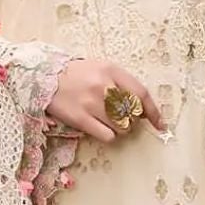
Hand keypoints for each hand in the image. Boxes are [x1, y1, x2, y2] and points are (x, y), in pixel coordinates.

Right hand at [46, 57, 164, 144]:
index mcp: (111, 70)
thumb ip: (121, 83)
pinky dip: (109, 135)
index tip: (159, 124)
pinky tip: (101, 128)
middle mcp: (104, 86)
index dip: (153, 111)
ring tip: (110, 122)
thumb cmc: (76, 74)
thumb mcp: (101, 68)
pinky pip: (107, 135)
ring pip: (122, 127)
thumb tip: (141, 107)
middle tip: (124, 118)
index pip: (141, 93)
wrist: (44, 77)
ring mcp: (91, 103)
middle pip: (133, 113)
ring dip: (121, 129)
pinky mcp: (80, 119)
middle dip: (133, 120)